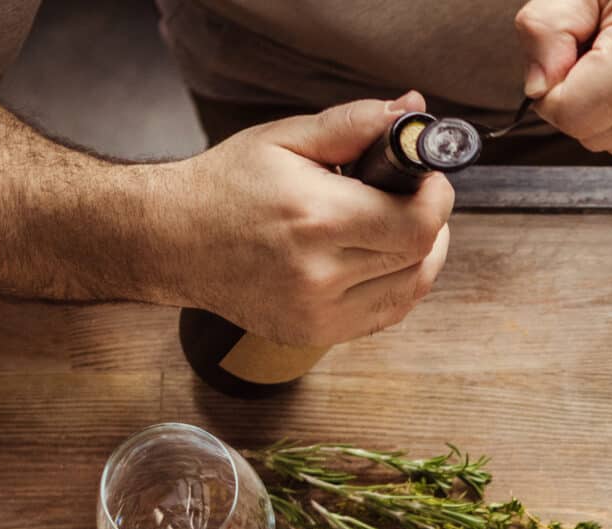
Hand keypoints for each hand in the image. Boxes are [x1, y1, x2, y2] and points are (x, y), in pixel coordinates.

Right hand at [156, 94, 453, 346]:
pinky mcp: (316, 334)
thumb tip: (410, 110)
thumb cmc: (226, 186)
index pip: (416, 224)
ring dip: (420, 255)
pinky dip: (398, 283)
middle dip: (431, 221)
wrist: (174, 241)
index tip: (430, 179)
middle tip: (414, 196)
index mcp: (315, 219)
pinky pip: (386, 313)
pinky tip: (381, 257)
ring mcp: (319, 313)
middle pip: (419, 257)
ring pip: (410, 289)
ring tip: (397, 224)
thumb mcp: (284, 139)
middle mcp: (320, 274)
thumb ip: (353, 124)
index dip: (437, 199)